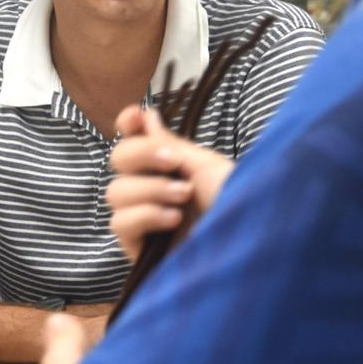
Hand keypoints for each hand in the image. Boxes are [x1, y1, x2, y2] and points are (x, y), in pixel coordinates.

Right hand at [107, 105, 232, 261]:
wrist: (246, 243)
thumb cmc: (235, 202)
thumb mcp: (204, 166)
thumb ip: (169, 143)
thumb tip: (148, 115)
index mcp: (169, 166)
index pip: (133, 138)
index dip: (128, 123)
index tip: (136, 117)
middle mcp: (152, 188)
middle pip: (117, 158)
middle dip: (141, 154)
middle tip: (173, 163)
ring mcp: (143, 219)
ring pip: (116, 192)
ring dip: (151, 189)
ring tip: (184, 198)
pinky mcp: (138, 248)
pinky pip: (120, 223)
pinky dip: (145, 215)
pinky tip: (173, 220)